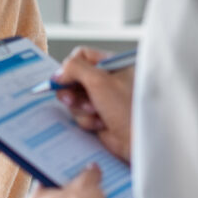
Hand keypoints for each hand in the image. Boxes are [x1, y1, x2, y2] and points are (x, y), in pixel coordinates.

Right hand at [54, 47, 133, 161]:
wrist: (139, 140)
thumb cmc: (128, 108)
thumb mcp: (99, 80)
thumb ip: (75, 69)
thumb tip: (58, 73)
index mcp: (111, 65)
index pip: (82, 56)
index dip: (69, 68)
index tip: (62, 80)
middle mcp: (107, 80)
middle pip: (74, 79)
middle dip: (72, 92)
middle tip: (71, 99)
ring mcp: (102, 99)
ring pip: (74, 99)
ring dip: (82, 108)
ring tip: (97, 113)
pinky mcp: (99, 117)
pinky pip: (81, 115)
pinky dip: (88, 120)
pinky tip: (101, 124)